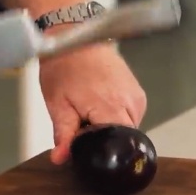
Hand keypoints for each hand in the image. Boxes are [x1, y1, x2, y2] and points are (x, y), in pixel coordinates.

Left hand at [39, 43, 146, 164]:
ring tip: (89, 108)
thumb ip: (63, 134)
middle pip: (122, 139)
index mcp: (112, 107)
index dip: (97, 150)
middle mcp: (131, 103)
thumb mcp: (57, 103)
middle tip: (81, 121)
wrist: (75, 36)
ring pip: (126, 129)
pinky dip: (114, 115)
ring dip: (108, 126)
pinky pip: (129, 116)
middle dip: (102, 138)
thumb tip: (61, 158)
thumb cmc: (64, 65)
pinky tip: (99, 103)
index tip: (82, 143)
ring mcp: (137, 97)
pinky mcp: (138, 92)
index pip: (116, 146)